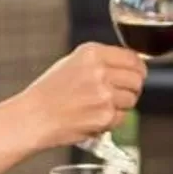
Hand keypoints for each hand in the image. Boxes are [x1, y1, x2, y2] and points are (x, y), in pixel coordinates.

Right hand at [20, 44, 147, 147]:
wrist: (34, 117)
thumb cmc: (49, 92)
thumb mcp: (72, 63)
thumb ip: (101, 61)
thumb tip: (128, 66)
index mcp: (92, 53)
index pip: (133, 58)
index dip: (137, 69)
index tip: (137, 74)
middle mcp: (99, 71)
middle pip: (137, 79)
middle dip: (132, 87)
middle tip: (120, 93)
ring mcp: (104, 94)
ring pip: (132, 99)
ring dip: (122, 105)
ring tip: (101, 106)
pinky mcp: (105, 116)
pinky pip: (122, 117)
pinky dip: (112, 120)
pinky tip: (95, 116)